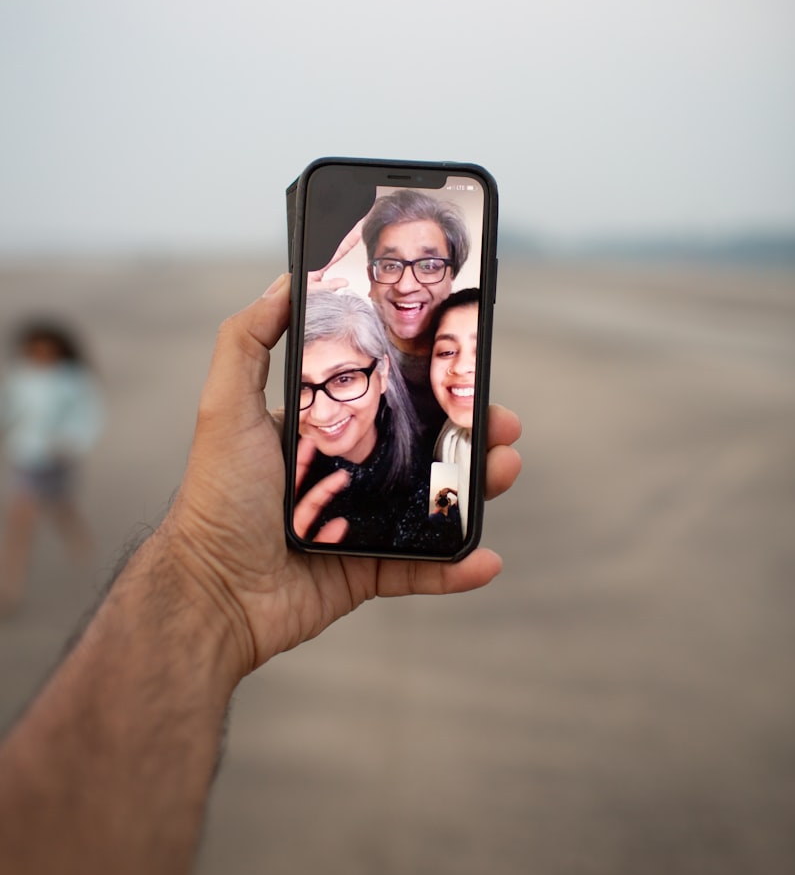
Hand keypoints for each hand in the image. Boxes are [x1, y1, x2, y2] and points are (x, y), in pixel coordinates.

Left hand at [165, 275, 521, 678]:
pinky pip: (420, 569)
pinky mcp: (366, 572)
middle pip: (422, 447)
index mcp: (320, 432)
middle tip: (501, 423)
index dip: (430, 384)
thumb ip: (247, 341)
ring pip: (433, 503)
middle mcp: (344, 474)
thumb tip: (283, 281)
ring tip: (504, 468)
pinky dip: (455, 567)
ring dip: (476, 488)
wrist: (211, 593)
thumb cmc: (216, 498)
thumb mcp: (225, 408)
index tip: (466, 369)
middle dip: (469, 434)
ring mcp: (359, 524)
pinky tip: (485, 559)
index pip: (387, 398)